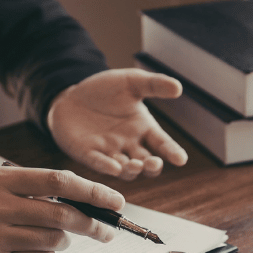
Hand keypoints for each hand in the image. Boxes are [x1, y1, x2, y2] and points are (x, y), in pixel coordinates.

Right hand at [0, 167, 122, 252]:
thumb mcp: (4, 190)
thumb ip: (43, 190)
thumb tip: (97, 200)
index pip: (57, 181)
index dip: (92, 191)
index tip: (116, 202)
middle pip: (61, 214)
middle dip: (90, 223)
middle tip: (105, 230)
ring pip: (54, 241)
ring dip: (61, 242)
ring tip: (45, 239)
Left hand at [46, 68, 187, 179]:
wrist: (72, 94)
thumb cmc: (105, 89)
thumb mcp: (131, 82)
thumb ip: (154, 85)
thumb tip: (178, 87)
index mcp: (143, 128)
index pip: (162, 144)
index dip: (172, 152)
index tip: (181, 159)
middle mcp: (129, 145)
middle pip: (146, 163)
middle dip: (152, 166)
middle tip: (155, 163)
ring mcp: (109, 152)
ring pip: (125, 170)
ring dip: (131, 170)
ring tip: (135, 164)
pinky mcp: (88, 154)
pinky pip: (99, 164)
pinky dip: (106, 167)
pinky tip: (113, 168)